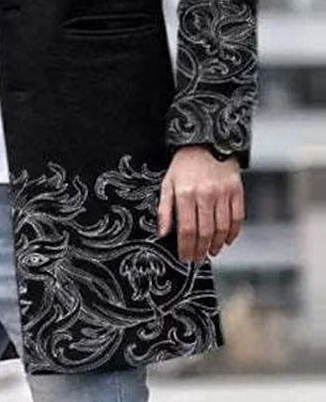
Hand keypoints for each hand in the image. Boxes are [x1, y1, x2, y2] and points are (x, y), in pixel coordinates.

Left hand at [157, 145, 243, 261]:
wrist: (206, 142)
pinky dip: (233, 233)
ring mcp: (223, 193)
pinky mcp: (236, 190)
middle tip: (198, 259)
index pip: (186, 229)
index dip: (186, 247)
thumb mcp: (167, 183)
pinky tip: (227, 240)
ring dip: (217, 244)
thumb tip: (163, 233)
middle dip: (201, 250)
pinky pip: (237, 217)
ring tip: (211, 251)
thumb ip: (164, 209)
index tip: (185, 257)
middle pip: (205, 231)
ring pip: (222, 227)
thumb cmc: (184, 165)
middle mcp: (205, 194)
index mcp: (185, 193)